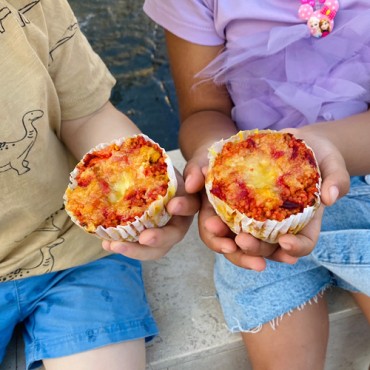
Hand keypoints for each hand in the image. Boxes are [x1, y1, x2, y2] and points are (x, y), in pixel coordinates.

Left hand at [101, 168, 199, 259]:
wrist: (164, 177)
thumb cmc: (174, 172)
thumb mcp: (186, 167)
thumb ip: (194, 172)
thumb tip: (191, 183)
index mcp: (190, 203)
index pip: (191, 206)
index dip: (183, 207)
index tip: (172, 205)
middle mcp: (178, 221)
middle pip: (173, 236)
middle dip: (158, 239)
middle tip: (143, 238)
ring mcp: (162, 230)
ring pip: (155, 248)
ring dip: (135, 250)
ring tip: (113, 245)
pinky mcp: (147, 234)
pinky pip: (137, 245)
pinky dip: (123, 245)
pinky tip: (106, 243)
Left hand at [194, 128, 350, 270]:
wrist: (296, 142)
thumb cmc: (320, 155)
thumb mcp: (332, 163)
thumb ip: (336, 179)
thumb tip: (331, 197)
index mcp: (305, 221)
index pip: (302, 243)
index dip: (295, 248)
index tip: (284, 243)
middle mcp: (280, 223)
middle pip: (267, 245)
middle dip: (254, 247)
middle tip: (241, 240)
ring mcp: (259, 213)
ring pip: (243, 233)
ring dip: (227, 235)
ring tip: (213, 227)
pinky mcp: (243, 199)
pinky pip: (229, 209)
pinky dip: (218, 209)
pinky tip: (208, 203)